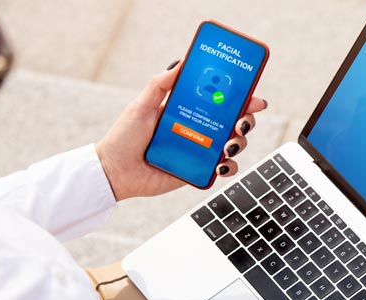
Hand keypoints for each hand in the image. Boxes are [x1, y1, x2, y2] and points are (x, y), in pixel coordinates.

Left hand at [95, 61, 267, 199]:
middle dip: (246, 119)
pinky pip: (223, 169)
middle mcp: (198, 130)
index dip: (240, 96)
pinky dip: (229, 167)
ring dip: (240, 142)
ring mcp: (200, 151)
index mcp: (189, 110)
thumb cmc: (124, 137)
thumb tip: (182, 62)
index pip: (221, 100)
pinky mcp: (198, 172)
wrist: (114, 171)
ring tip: (229, 144)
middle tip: (241, 121)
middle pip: (235, 121)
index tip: (251, 94)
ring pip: (234, 144)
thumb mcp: (141, 104)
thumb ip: (160, 83)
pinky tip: (221, 165)